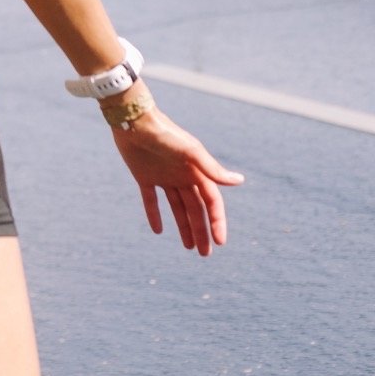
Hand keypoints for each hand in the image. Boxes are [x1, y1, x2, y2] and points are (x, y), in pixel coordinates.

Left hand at [108, 95, 243, 256]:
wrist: (134, 121)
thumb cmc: (165, 134)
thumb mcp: (190, 152)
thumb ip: (212, 169)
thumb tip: (240, 181)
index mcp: (197, 171)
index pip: (211, 202)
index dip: (217, 222)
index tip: (220, 242)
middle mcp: (182, 176)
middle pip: (196, 209)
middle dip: (201, 231)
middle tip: (205, 254)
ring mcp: (164, 177)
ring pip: (177, 207)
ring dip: (183, 226)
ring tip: (189, 247)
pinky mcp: (144, 176)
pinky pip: (151, 200)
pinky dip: (154, 215)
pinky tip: (158, 231)